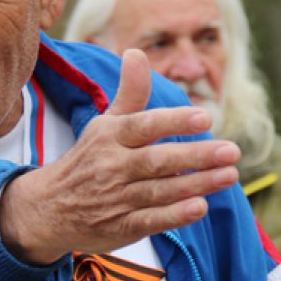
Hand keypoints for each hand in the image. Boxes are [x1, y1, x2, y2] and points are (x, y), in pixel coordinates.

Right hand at [0, 48, 239, 264]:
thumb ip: (129, 93)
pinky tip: (200, 207)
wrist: (49, 209)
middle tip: (232, 151)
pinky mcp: (120, 227)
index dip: (175, 121)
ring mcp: (116, 198)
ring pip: (160, 191)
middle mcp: (112, 166)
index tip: (205, 118)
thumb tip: (136, 52)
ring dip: (197, 184)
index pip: (144, 125)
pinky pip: (151, 220)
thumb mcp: (104, 124)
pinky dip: (175, 215)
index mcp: (110, 136)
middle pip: (158, 160)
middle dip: (196, 155)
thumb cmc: (88, 160)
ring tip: (229, 175)